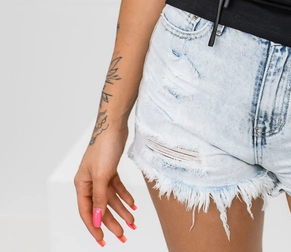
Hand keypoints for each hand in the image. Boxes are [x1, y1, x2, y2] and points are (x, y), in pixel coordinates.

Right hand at [74, 121, 136, 245]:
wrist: (114, 124)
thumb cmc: (104, 146)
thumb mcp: (102, 175)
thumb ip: (100, 198)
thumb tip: (98, 219)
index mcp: (82, 184)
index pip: (87, 211)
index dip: (95, 226)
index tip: (103, 240)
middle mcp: (89, 181)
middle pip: (100, 207)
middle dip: (111, 222)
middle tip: (123, 235)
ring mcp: (100, 175)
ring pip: (111, 199)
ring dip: (121, 210)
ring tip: (132, 222)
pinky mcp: (110, 169)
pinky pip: (117, 188)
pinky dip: (125, 196)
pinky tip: (133, 204)